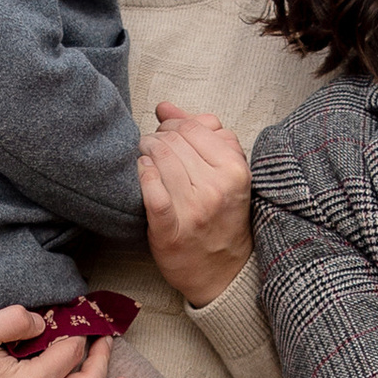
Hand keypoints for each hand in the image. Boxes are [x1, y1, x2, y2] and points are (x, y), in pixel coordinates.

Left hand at [139, 102, 252, 305]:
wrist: (222, 271)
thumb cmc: (222, 216)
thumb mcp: (225, 172)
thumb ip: (200, 134)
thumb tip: (165, 106)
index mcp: (235, 170)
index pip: (194, 128)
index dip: (174, 126)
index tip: (168, 135)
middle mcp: (217, 188)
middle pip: (174, 141)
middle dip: (157, 138)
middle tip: (152, 147)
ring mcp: (194, 210)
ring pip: (160, 159)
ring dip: (146, 153)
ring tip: (146, 159)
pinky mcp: (171, 230)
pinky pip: (152, 192)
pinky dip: (143, 177)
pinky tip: (143, 174)